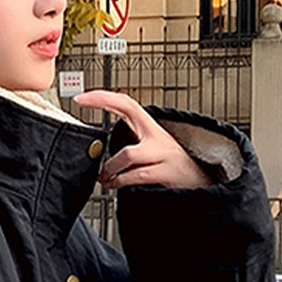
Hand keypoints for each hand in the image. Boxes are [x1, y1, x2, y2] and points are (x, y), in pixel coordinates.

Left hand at [74, 90, 210, 190]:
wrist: (200, 182)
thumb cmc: (171, 166)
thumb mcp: (152, 149)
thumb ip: (129, 146)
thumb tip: (98, 152)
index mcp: (151, 128)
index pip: (126, 103)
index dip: (103, 97)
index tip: (81, 98)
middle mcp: (157, 136)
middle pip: (127, 111)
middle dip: (102, 103)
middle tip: (83, 113)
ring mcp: (162, 153)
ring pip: (127, 154)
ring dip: (111, 168)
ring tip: (105, 178)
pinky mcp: (165, 172)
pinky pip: (136, 175)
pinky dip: (120, 181)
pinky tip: (114, 184)